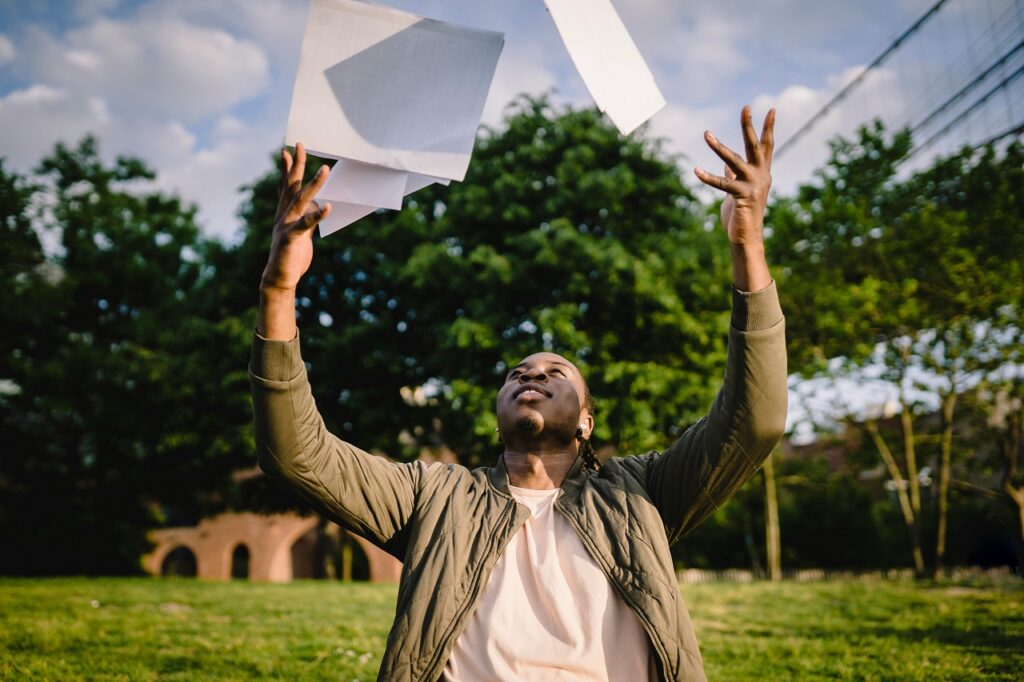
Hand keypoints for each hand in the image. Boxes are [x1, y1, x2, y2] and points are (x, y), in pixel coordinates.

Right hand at [260, 142, 331, 293]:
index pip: (285, 186)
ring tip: (325, 170)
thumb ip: (307, 217)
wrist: (279, 278)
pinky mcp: (291, 238)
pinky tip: (328, 206)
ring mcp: (286, 225)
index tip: (287, 151)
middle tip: (300, 146)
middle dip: (296, 165)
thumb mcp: (301, 232)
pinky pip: (305, 225)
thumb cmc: (291, 255)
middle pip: (291, 186)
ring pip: (300, 200)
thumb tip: (316, 203)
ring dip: (313, 184)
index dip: (287, 169)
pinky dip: (317, 216)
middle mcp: (283, 215)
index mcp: (285, 213)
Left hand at [694, 106, 774, 246]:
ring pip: (733, 161)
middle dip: (749, 126)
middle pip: (754, 146)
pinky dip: (707, 177)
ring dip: (718, 147)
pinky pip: (721, 183)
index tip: (772, 110)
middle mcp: (761, 176)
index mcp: (762, 172)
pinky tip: (696, 170)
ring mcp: (752, 185)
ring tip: (706, 134)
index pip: (766, 145)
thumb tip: (727, 164)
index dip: (768, 128)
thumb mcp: (739, 190)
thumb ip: (735, 175)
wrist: (747, 237)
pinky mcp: (741, 196)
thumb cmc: (742, 214)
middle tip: (746, 107)